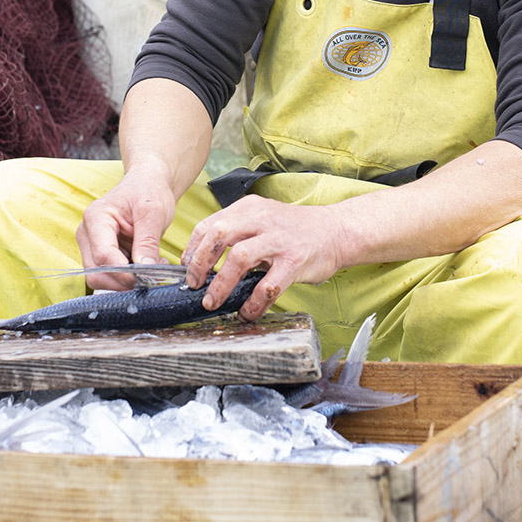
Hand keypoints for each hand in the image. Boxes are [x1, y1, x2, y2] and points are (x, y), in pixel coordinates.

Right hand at [75, 172, 176, 289]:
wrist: (147, 183)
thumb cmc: (148, 191)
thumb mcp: (154, 212)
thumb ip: (148, 241)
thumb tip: (145, 271)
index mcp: (96, 218)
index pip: (103, 255)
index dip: (124, 272)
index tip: (147, 278)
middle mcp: (87, 233)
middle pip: (96, 272)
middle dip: (124, 280)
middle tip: (154, 276)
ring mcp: (91, 245)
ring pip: (101, 278)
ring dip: (127, 281)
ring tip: (153, 268)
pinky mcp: (100, 254)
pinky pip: (109, 275)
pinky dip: (128, 277)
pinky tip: (147, 265)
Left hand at [181, 196, 345, 319]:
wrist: (336, 231)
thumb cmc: (294, 229)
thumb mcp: (263, 218)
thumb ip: (238, 231)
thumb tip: (204, 259)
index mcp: (249, 208)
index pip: (210, 224)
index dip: (192, 248)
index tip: (186, 268)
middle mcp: (261, 220)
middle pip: (219, 235)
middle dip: (200, 263)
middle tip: (194, 285)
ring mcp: (278, 240)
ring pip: (240, 259)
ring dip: (221, 284)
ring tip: (213, 303)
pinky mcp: (295, 261)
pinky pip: (268, 286)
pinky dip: (253, 303)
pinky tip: (247, 313)